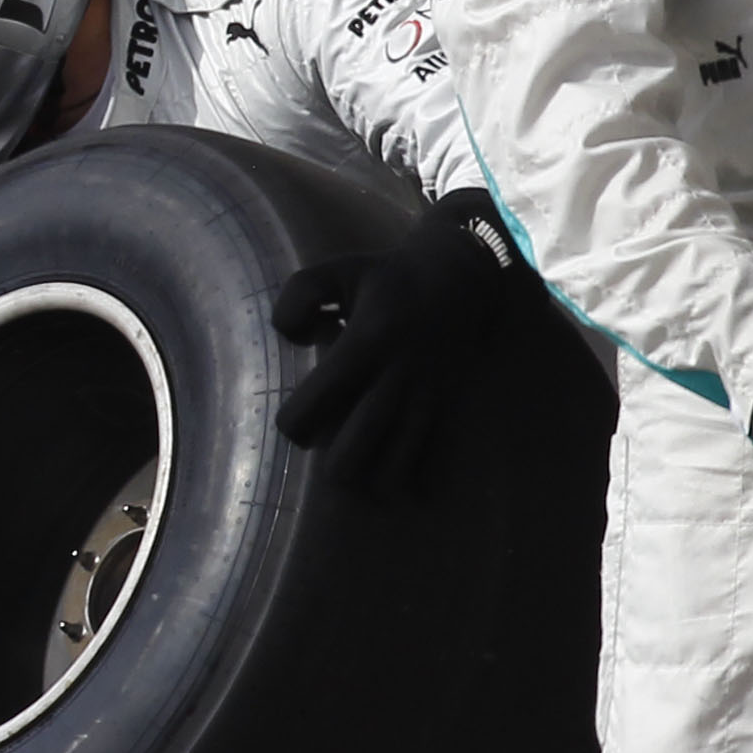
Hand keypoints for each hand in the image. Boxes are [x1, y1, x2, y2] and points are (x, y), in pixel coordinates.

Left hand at [270, 191, 554, 498]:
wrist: (459, 278)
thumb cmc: (386, 278)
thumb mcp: (334, 271)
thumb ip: (297, 298)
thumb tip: (293, 338)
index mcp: (365, 343)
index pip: (315, 406)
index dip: (293, 423)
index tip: (294, 415)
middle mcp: (396, 378)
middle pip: (352, 454)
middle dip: (328, 463)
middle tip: (323, 444)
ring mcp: (424, 398)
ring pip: (393, 468)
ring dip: (367, 475)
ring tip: (353, 463)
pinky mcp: (444, 407)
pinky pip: (428, 459)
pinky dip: (406, 478)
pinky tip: (393, 482)